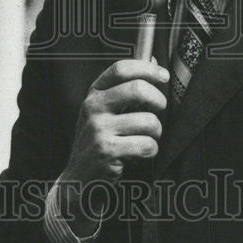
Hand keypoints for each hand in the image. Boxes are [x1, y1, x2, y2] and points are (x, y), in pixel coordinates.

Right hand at [57, 58, 168, 236]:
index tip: (164, 77)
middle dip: (159, 100)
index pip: (121, 69)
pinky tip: (139, 154)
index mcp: (94, 93)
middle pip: (138, 89)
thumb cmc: (99, 141)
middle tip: (159, 111)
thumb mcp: (105, 111)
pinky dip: (150, 151)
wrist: (79, 180)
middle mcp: (93, 108)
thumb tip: (153, 61)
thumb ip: (126, 87)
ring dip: (156, 133)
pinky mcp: (107, 151)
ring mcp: (99, 130)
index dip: (147, 69)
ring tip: (146, 138)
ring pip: (148, 121)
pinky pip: (146, 145)